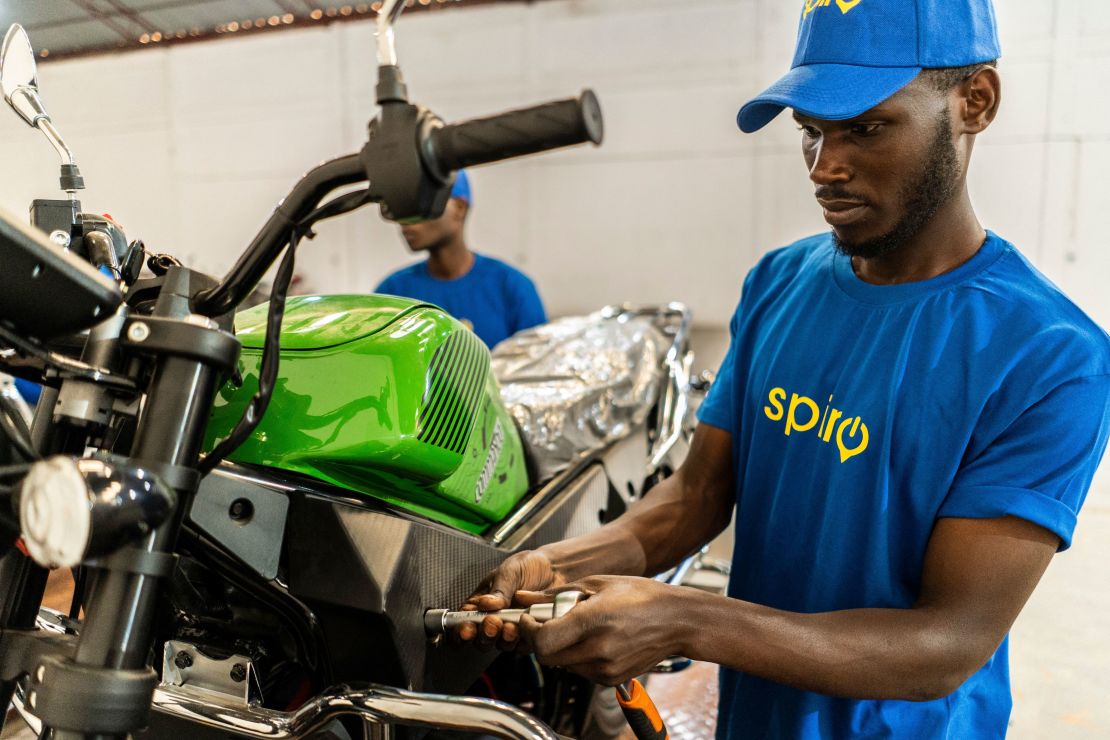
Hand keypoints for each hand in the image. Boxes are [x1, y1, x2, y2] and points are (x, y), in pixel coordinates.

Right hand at [456, 549, 565, 649]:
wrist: (556, 569)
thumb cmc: (528, 566)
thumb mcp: (510, 571)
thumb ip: (499, 589)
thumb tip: (485, 604)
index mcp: (481, 603)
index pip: (463, 622)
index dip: (461, 630)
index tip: (467, 628)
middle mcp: (493, 619)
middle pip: (480, 639)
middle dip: (484, 635)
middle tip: (492, 624)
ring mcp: (511, 629)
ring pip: (501, 644)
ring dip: (504, 639)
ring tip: (511, 627)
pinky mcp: (529, 636)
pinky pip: (523, 646)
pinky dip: (523, 640)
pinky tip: (526, 629)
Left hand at [518, 576, 688, 685]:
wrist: (676, 620)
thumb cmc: (642, 596)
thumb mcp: (598, 584)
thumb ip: (558, 594)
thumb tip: (527, 598)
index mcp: (594, 622)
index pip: (543, 640)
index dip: (528, 630)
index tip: (528, 619)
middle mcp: (598, 650)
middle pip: (547, 656)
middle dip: (539, 639)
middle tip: (545, 622)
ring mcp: (605, 669)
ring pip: (561, 664)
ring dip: (559, 647)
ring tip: (575, 627)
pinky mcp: (610, 679)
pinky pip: (579, 670)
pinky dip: (576, 656)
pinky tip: (591, 638)